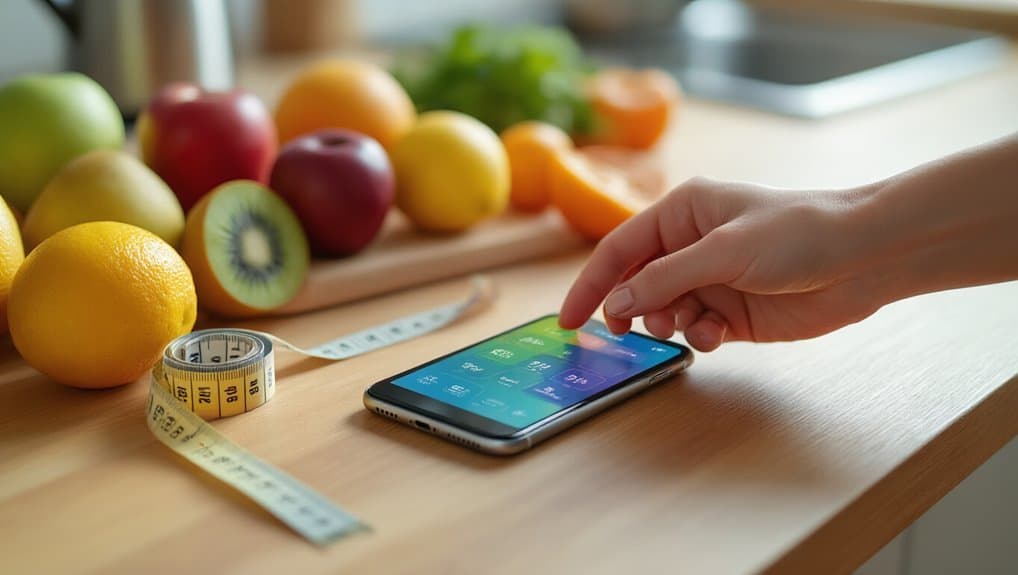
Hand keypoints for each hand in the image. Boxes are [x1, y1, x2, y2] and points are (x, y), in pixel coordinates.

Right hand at [558, 177, 882, 350]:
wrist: (864, 258)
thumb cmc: (798, 234)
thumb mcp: (723, 251)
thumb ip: (664, 278)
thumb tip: (615, 302)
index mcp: (681, 213)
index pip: (619, 250)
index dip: (590, 284)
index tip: (568, 320)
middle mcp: (690, 246)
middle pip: (636, 284)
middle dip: (632, 307)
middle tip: (628, 329)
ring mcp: (711, 281)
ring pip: (662, 312)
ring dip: (667, 323)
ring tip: (687, 325)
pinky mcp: (732, 313)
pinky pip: (694, 330)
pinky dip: (697, 337)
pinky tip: (715, 335)